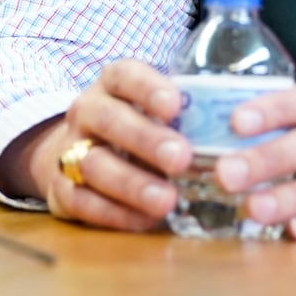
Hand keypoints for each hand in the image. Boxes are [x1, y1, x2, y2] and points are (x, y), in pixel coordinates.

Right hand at [0, 60, 192, 231]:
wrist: (76, 153)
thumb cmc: (135, 128)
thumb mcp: (155, 113)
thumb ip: (185, 120)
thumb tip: (234, 138)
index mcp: (112, 85)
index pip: (124, 75)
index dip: (148, 88)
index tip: (175, 105)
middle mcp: (86, 112)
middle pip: (109, 119)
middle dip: (145, 139)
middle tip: (181, 158)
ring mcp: (69, 150)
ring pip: (94, 164)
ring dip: (131, 184)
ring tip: (166, 200)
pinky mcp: (60, 190)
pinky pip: (83, 202)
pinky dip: (116, 213)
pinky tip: (146, 220)